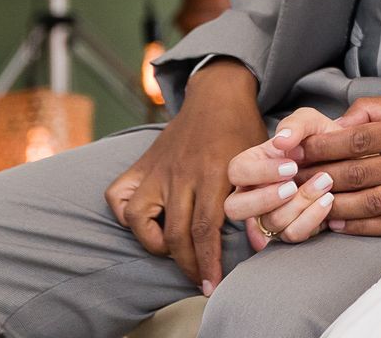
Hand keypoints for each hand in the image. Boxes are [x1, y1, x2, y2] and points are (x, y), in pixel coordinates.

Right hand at [103, 60, 267, 294]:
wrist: (219, 94)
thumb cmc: (244, 130)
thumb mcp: (261, 161)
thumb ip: (260, 198)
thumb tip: (260, 242)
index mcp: (214, 172)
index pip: (205, 230)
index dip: (208, 263)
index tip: (212, 286)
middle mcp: (182, 173)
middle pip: (176, 233)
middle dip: (188, 265)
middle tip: (199, 281)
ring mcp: (158, 169)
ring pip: (140, 219)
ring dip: (155, 244)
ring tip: (173, 250)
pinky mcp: (143, 164)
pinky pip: (119, 196)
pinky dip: (126, 214)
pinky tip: (145, 223)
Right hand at [223, 109, 342, 248]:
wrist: (350, 160)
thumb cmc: (323, 139)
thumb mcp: (311, 122)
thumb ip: (296, 125)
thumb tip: (280, 140)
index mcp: (252, 163)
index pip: (236, 171)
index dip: (259, 172)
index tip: (291, 166)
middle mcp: (255, 192)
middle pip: (235, 208)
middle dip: (264, 199)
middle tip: (293, 186)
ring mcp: (271, 214)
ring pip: (270, 222)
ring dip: (299, 204)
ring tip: (325, 184)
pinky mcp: (291, 229)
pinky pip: (292, 235)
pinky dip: (311, 219)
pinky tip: (328, 201)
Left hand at [293, 94, 380, 236]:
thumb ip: (378, 110)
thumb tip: (340, 121)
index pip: (358, 139)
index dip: (324, 146)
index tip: (298, 150)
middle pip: (358, 172)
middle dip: (319, 176)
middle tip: (291, 179)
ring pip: (370, 203)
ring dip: (334, 204)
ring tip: (308, 201)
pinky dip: (360, 226)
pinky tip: (338, 221)